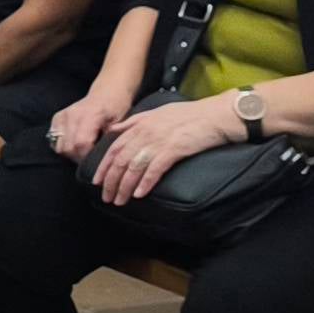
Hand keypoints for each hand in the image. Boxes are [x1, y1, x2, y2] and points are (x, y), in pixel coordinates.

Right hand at [49, 88, 122, 162]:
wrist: (107, 92)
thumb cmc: (116, 107)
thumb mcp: (120, 123)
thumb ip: (110, 139)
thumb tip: (102, 158)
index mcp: (90, 115)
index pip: (81, 143)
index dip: (87, 157)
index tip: (96, 161)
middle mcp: (72, 115)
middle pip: (68, 147)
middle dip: (79, 158)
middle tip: (91, 158)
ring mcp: (62, 116)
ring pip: (60, 147)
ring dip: (71, 154)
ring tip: (84, 150)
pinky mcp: (57, 118)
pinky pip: (55, 141)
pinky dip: (64, 147)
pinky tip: (76, 144)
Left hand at [89, 95, 234, 205]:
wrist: (216, 115)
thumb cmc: (189, 114)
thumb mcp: (157, 112)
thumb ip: (134, 121)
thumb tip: (114, 130)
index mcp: (140, 124)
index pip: (114, 148)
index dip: (103, 166)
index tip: (97, 182)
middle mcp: (145, 133)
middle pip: (121, 161)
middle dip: (111, 182)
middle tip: (107, 198)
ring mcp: (159, 141)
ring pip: (134, 167)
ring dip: (125, 187)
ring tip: (120, 201)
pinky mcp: (174, 149)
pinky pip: (155, 169)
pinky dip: (145, 183)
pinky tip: (139, 194)